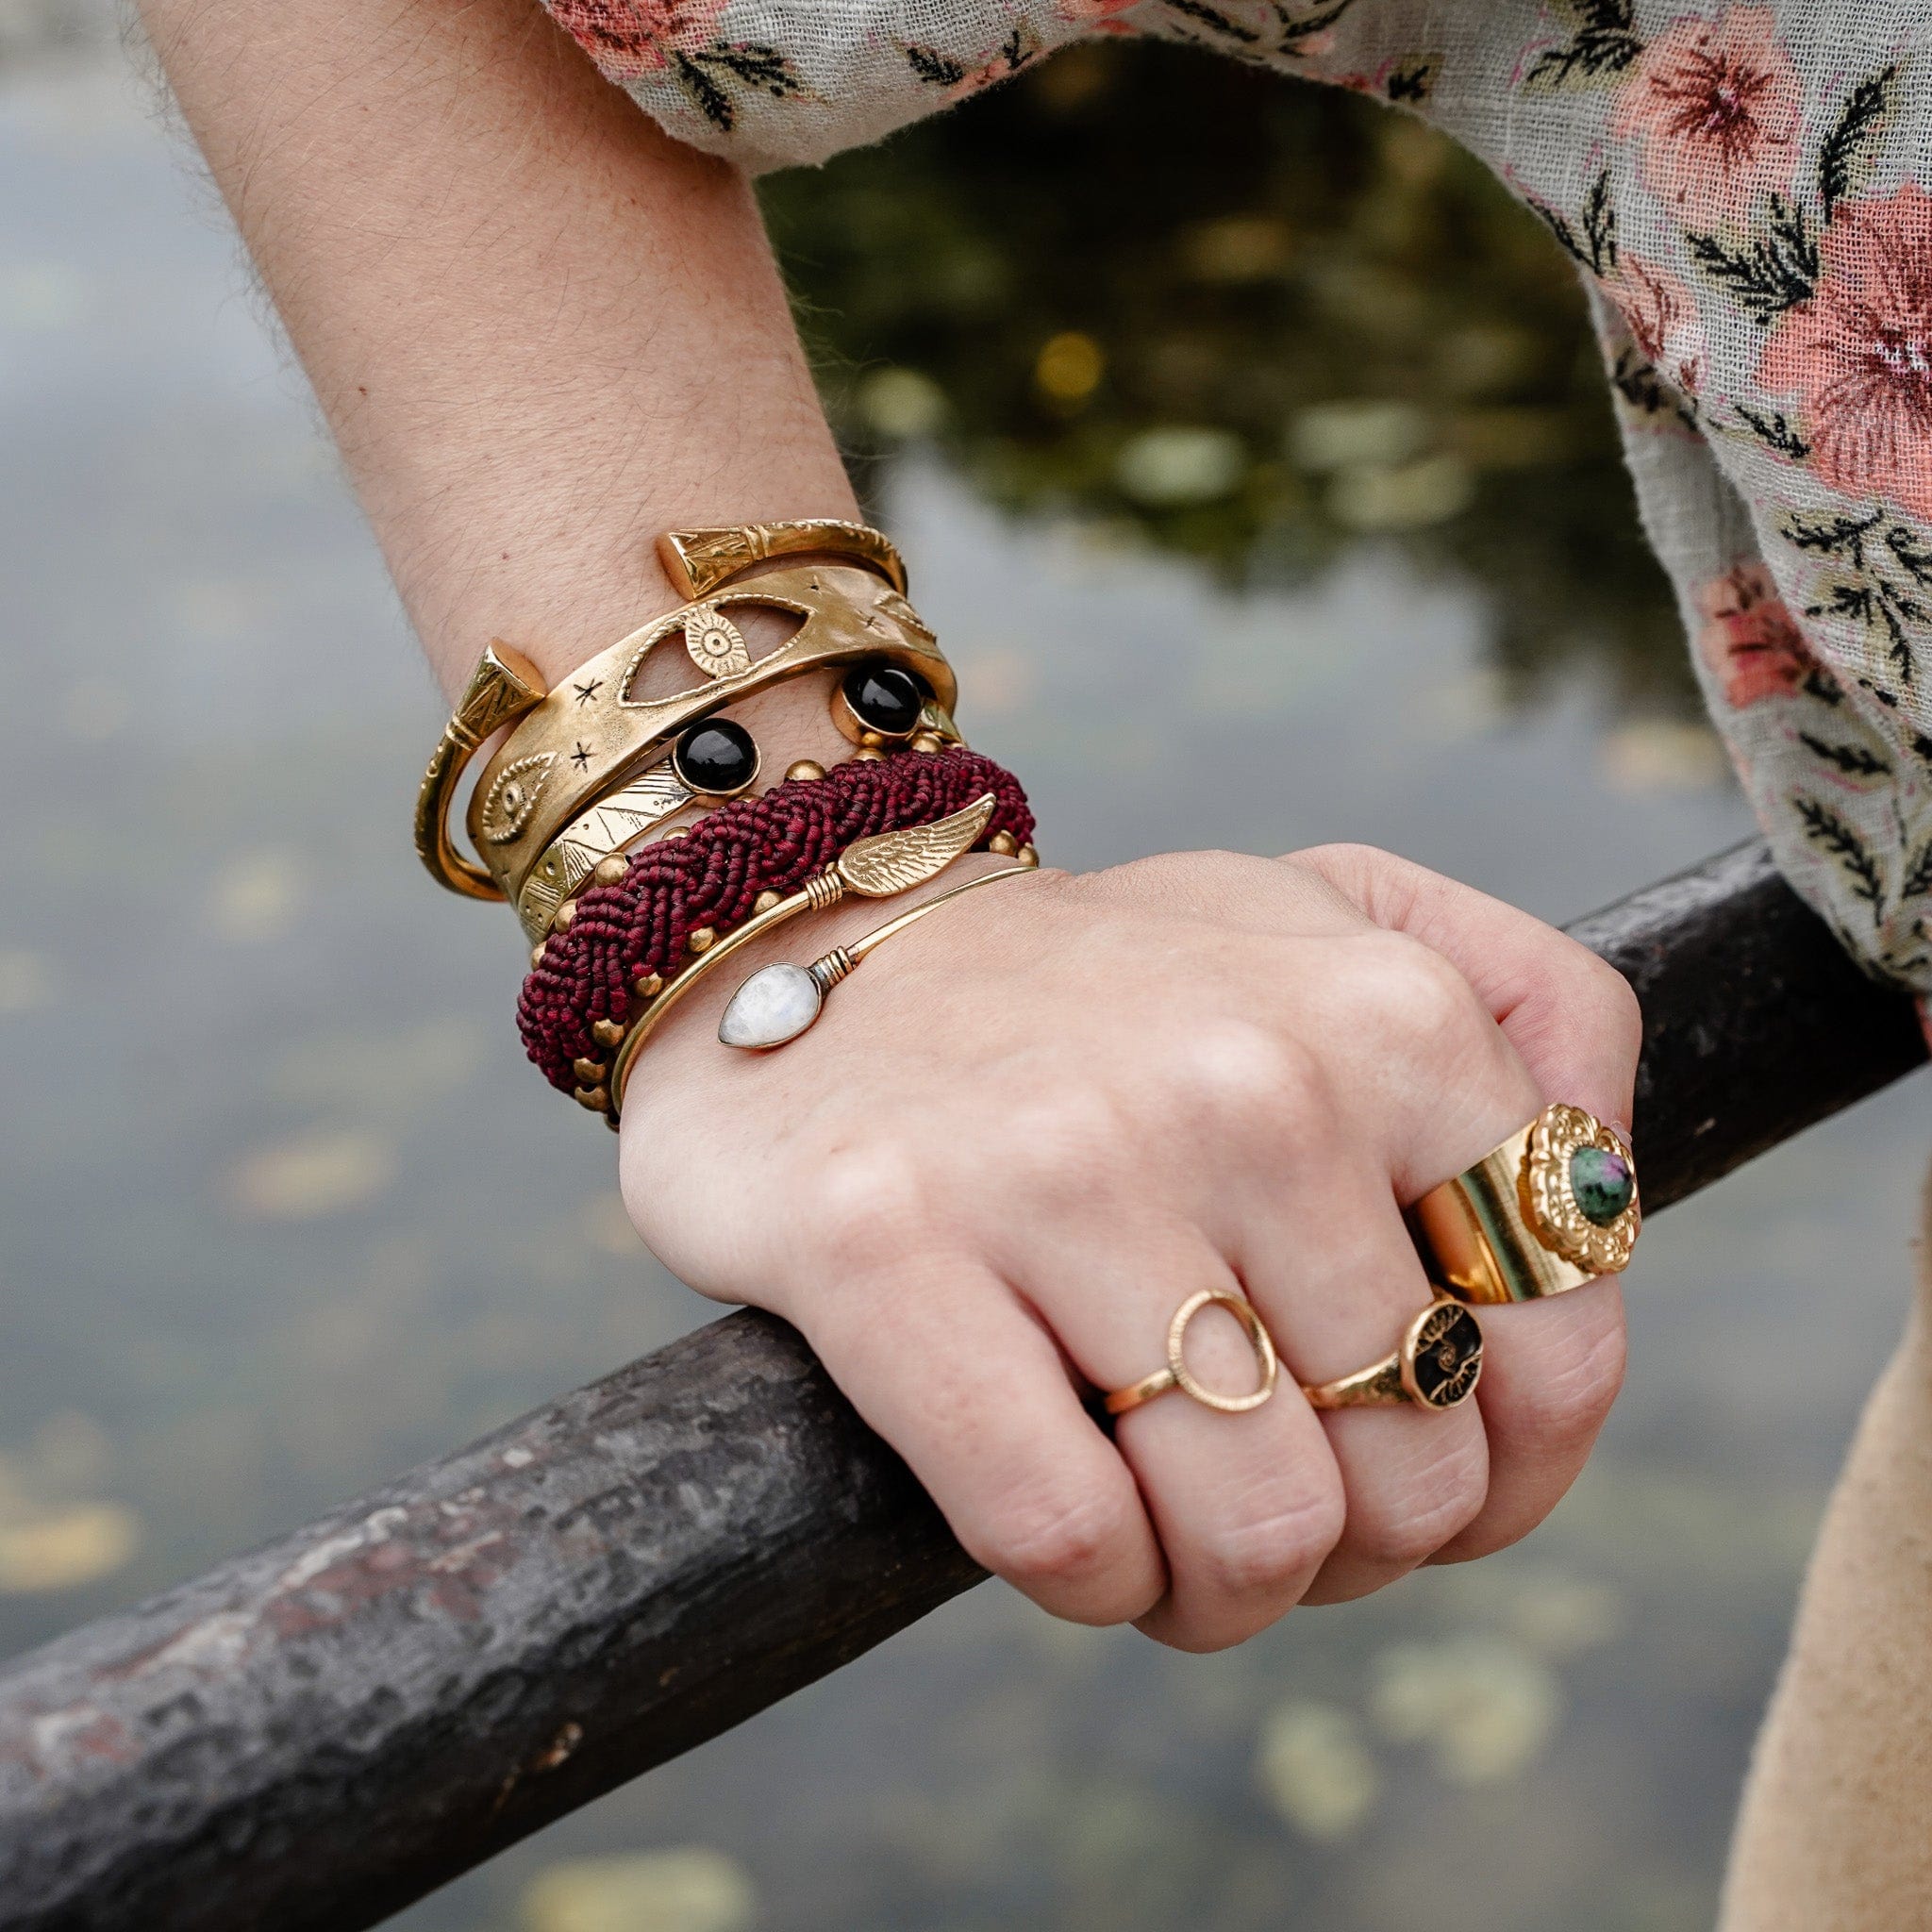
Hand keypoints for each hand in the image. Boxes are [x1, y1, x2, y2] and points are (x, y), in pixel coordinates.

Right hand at [620, 843, 1640, 1651]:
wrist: (814, 937)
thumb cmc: (1101, 983)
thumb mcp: (1333, 922)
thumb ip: (1529, 1012)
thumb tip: (1603, 1212)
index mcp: (1386, 1015)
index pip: (1556, 1356)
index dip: (1505, 1473)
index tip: (1408, 1465)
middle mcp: (1244, 1085)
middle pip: (1407, 1477)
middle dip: (1348, 1542)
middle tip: (1260, 1491)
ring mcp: (1060, 1168)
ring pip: (1251, 1534)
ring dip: (1219, 1587)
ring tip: (1167, 1526)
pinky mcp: (885, 1252)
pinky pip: (1063, 1534)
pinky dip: (1089, 1578)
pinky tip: (1071, 1518)